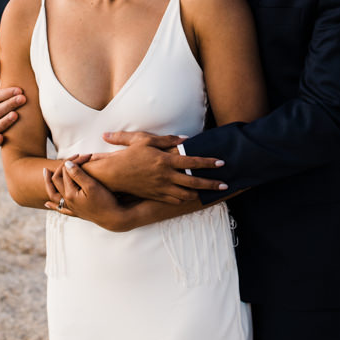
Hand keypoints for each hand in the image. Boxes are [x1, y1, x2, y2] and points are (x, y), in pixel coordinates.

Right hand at [0, 55, 25, 145]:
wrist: (27, 110)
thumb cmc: (16, 92)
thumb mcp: (9, 80)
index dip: (4, 94)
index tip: (20, 90)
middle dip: (8, 105)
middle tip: (23, 98)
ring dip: (4, 122)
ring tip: (16, 115)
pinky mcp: (1, 138)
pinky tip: (2, 138)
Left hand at [43, 155, 125, 228]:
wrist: (114, 218)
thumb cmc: (105, 201)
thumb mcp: (92, 185)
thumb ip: (78, 174)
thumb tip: (67, 164)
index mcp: (70, 193)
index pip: (66, 172)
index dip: (74, 161)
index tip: (84, 155)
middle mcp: (68, 201)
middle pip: (57, 180)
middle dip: (62, 167)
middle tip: (69, 158)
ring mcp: (71, 207)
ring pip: (55, 194)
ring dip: (49, 183)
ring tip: (46, 172)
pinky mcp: (77, 212)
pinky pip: (61, 209)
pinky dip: (53, 205)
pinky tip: (47, 204)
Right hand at [99, 130, 226, 202]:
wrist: (113, 173)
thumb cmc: (129, 154)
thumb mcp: (145, 140)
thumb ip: (167, 140)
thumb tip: (185, 139)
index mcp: (165, 160)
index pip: (192, 162)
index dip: (208, 163)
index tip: (221, 163)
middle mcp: (165, 176)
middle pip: (194, 182)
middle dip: (212, 184)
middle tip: (226, 184)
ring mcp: (161, 188)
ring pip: (186, 194)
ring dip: (200, 193)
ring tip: (211, 191)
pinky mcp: (156, 195)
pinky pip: (174, 200)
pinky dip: (185, 198)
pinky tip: (191, 196)